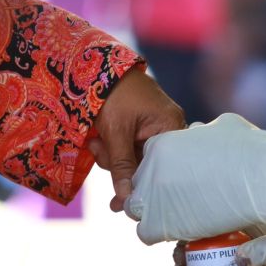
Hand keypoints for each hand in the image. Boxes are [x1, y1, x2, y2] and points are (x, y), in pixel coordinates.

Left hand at [92, 68, 184, 211]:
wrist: (94, 62)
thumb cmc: (111, 93)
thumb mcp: (115, 133)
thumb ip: (121, 167)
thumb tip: (127, 201)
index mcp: (171, 127)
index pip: (162, 167)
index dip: (141, 185)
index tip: (120, 203)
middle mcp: (168, 127)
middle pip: (146, 164)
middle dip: (118, 163)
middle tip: (98, 151)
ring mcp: (153, 125)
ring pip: (132, 157)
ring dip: (110, 154)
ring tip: (95, 139)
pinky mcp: (139, 124)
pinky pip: (127, 146)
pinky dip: (111, 145)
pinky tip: (98, 136)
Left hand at [127, 113, 265, 244]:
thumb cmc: (253, 152)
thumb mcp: (224, 126)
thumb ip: (203, 132)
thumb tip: (200, 131)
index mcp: (162, 142)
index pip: (149, 163)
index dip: (165, 176)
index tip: (183, 185)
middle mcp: (150, 166)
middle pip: (141, 186)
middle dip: (158, 196)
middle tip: (183, 205)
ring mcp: (151, 195)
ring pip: (138, 210)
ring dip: (157, 216)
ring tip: (182, 220)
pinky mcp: (158, 222)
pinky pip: (146, 233)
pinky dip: (161, 234)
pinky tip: (181, 232)